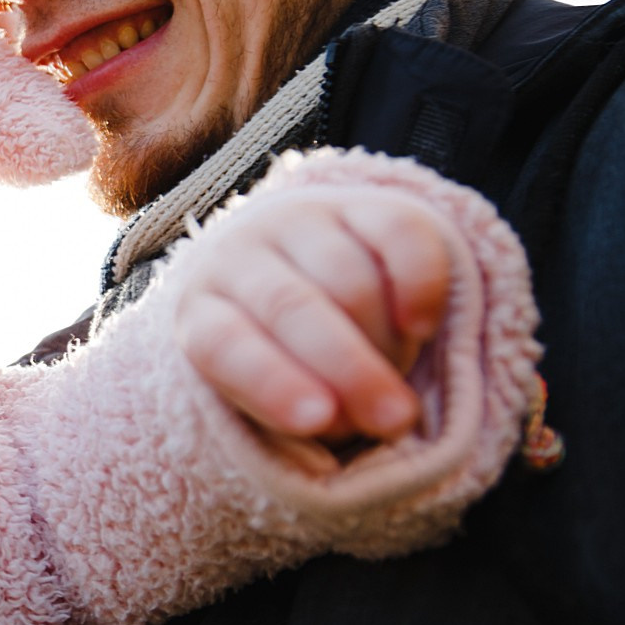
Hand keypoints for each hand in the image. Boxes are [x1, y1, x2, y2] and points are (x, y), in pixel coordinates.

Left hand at [176, 189, 451, 445]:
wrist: (300, 269)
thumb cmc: (282, 356)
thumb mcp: (271, 392)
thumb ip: (297, 410)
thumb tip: (347, 418)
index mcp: (202, 310)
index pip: (221, 343)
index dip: (270, 382)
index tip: (317, 421)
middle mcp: (240, 253)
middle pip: (290, 305)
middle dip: (347, 366)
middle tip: (394, 418)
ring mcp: (301, 219)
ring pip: (348, 276)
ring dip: (385, 339)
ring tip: (398, 379)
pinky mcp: (365, 203)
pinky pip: (400, 235)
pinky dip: (418, 284)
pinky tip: (422, 326)